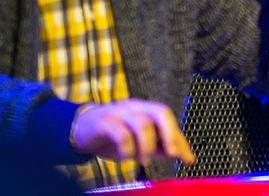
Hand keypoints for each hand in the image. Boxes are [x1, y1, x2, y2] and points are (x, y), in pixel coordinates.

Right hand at [70, 99, 195, 164]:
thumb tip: (180, 154)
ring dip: (147, 146)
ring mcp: (119, 112)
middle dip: (170, 135)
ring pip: (142, 124)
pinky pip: (121, 133)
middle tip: (171, 155)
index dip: (180, 139)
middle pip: (161, 112)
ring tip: (144, 160)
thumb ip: (158, 146)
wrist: (80, 130)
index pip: (170, 121)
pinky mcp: (104, 121)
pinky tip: (125, 158)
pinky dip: (127, 149)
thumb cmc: (112, 136)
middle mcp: (136, 107)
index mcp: (146, 110)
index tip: (188, 159)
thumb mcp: (138, 143)